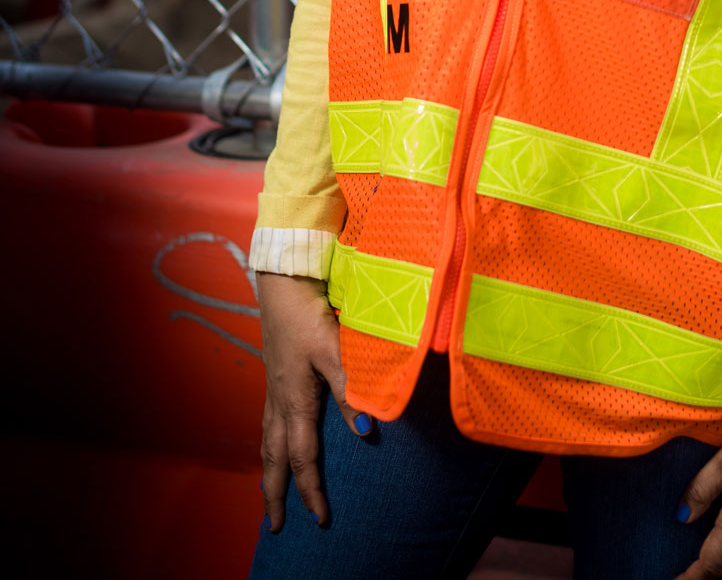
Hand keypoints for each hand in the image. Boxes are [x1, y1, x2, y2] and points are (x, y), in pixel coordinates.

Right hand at [258, 271, 372, 531]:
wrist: (282, 282)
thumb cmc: (307, 313)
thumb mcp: (333, 349)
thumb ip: (350, 389)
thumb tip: (366, 431)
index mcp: (294, 400)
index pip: (303, 457)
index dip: (311, 490)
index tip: (320, 519)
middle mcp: (279, 400)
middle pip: (274, 458)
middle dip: (276, 494)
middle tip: (276, 527)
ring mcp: (273, 388)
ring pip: (267, 442)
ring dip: (269, 472)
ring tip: (269, 494)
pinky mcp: (274, 375)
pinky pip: (267, 423)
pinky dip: (268, 445)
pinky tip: (273, 445)